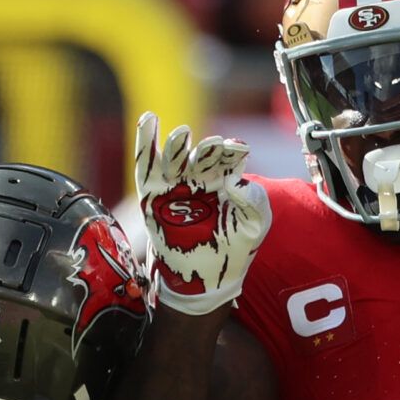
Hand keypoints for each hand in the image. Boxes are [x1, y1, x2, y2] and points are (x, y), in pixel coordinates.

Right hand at [133, 112, 271, 315]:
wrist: (205, 278)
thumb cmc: (233, 249)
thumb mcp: (254, 227)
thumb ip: (254, 202)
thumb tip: (236, 180)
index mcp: (225, 179)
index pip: (227, 157)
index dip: (231, 151)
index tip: (236, 150)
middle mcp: (200, 177)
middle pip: (200, 155)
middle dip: (205, 149)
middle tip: (211, 146)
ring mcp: (175, 184)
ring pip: (174, 157)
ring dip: (178, 145)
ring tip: (182, 135)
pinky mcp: (152, 194)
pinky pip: (146, 166)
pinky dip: (145, 143)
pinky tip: (148, 121)